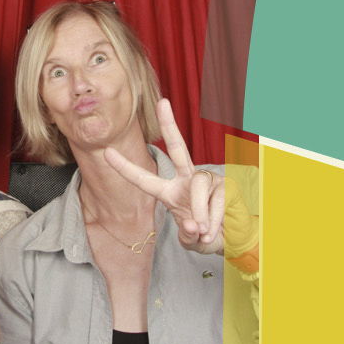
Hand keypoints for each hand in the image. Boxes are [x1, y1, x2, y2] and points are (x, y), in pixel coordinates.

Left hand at [102, 98, 224, 253]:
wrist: (235, 240)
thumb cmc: (208, 236)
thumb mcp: (192, 240)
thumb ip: (188, 235)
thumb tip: (193, 225)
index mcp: (172, 191)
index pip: (145, 179)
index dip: (126, 168)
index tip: (107, 153)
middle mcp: (189, 179)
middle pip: (178, 148)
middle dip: (170, 125)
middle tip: (162, 103)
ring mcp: (209, 180)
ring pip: (198, 186)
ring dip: (200, 212)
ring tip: (203, 231)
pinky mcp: (227, 185)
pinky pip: (216, 200)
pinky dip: (214, 220)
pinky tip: (214, 230)